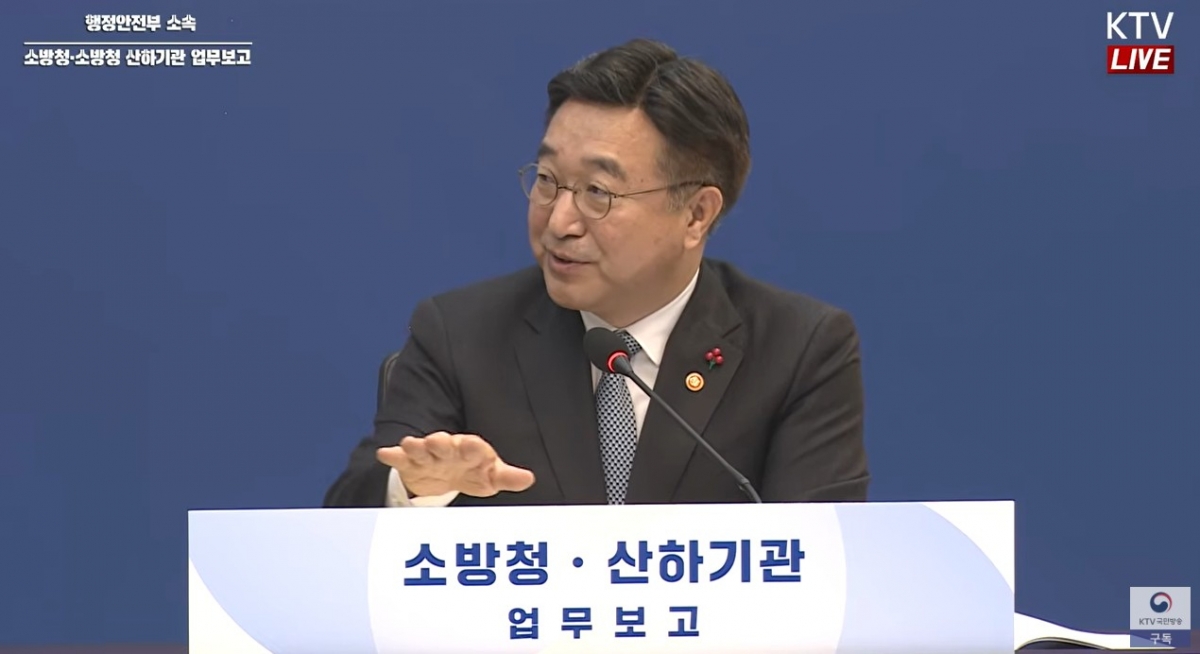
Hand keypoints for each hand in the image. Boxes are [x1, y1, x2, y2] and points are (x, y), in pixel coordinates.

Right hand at [375, 431, 534, 497]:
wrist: (446, 473)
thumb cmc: (472, 472)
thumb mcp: (490, 476)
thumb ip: (507, 477)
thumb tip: (528, 479)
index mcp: (470, 451)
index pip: (473, 447)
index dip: (474, 447)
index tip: (474, 446)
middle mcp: (448, 449)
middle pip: (444, 444)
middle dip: (440, 442)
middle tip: (436, 440)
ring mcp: (428, 455)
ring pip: (421, 448)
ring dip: (416, 446)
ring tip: (409, 443)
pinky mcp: (411, 464)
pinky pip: (400, 458)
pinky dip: (393, 455)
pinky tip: (385, 454)